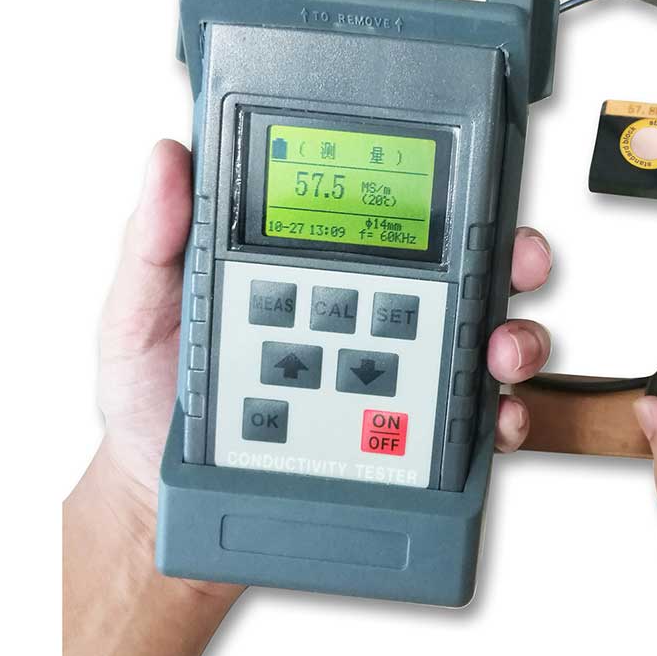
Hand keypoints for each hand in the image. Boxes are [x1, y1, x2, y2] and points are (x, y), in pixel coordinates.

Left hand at [97, 139, 552, 506]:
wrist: (162, 496)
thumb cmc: (153, 400)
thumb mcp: (140, 311)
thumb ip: (156, 239)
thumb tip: (167, 159)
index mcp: (317, 269)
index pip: (387, 218)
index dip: (439, 192)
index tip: (463, 180)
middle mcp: (371, 313)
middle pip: (462, 270)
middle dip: (510, 257)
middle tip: (517, 262)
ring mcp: (395, 375)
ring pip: (482, 340)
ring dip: (514, 337)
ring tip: (501, 352)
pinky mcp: (408, 439)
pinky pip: (472, 425)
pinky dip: (501, 418)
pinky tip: (494, 419)